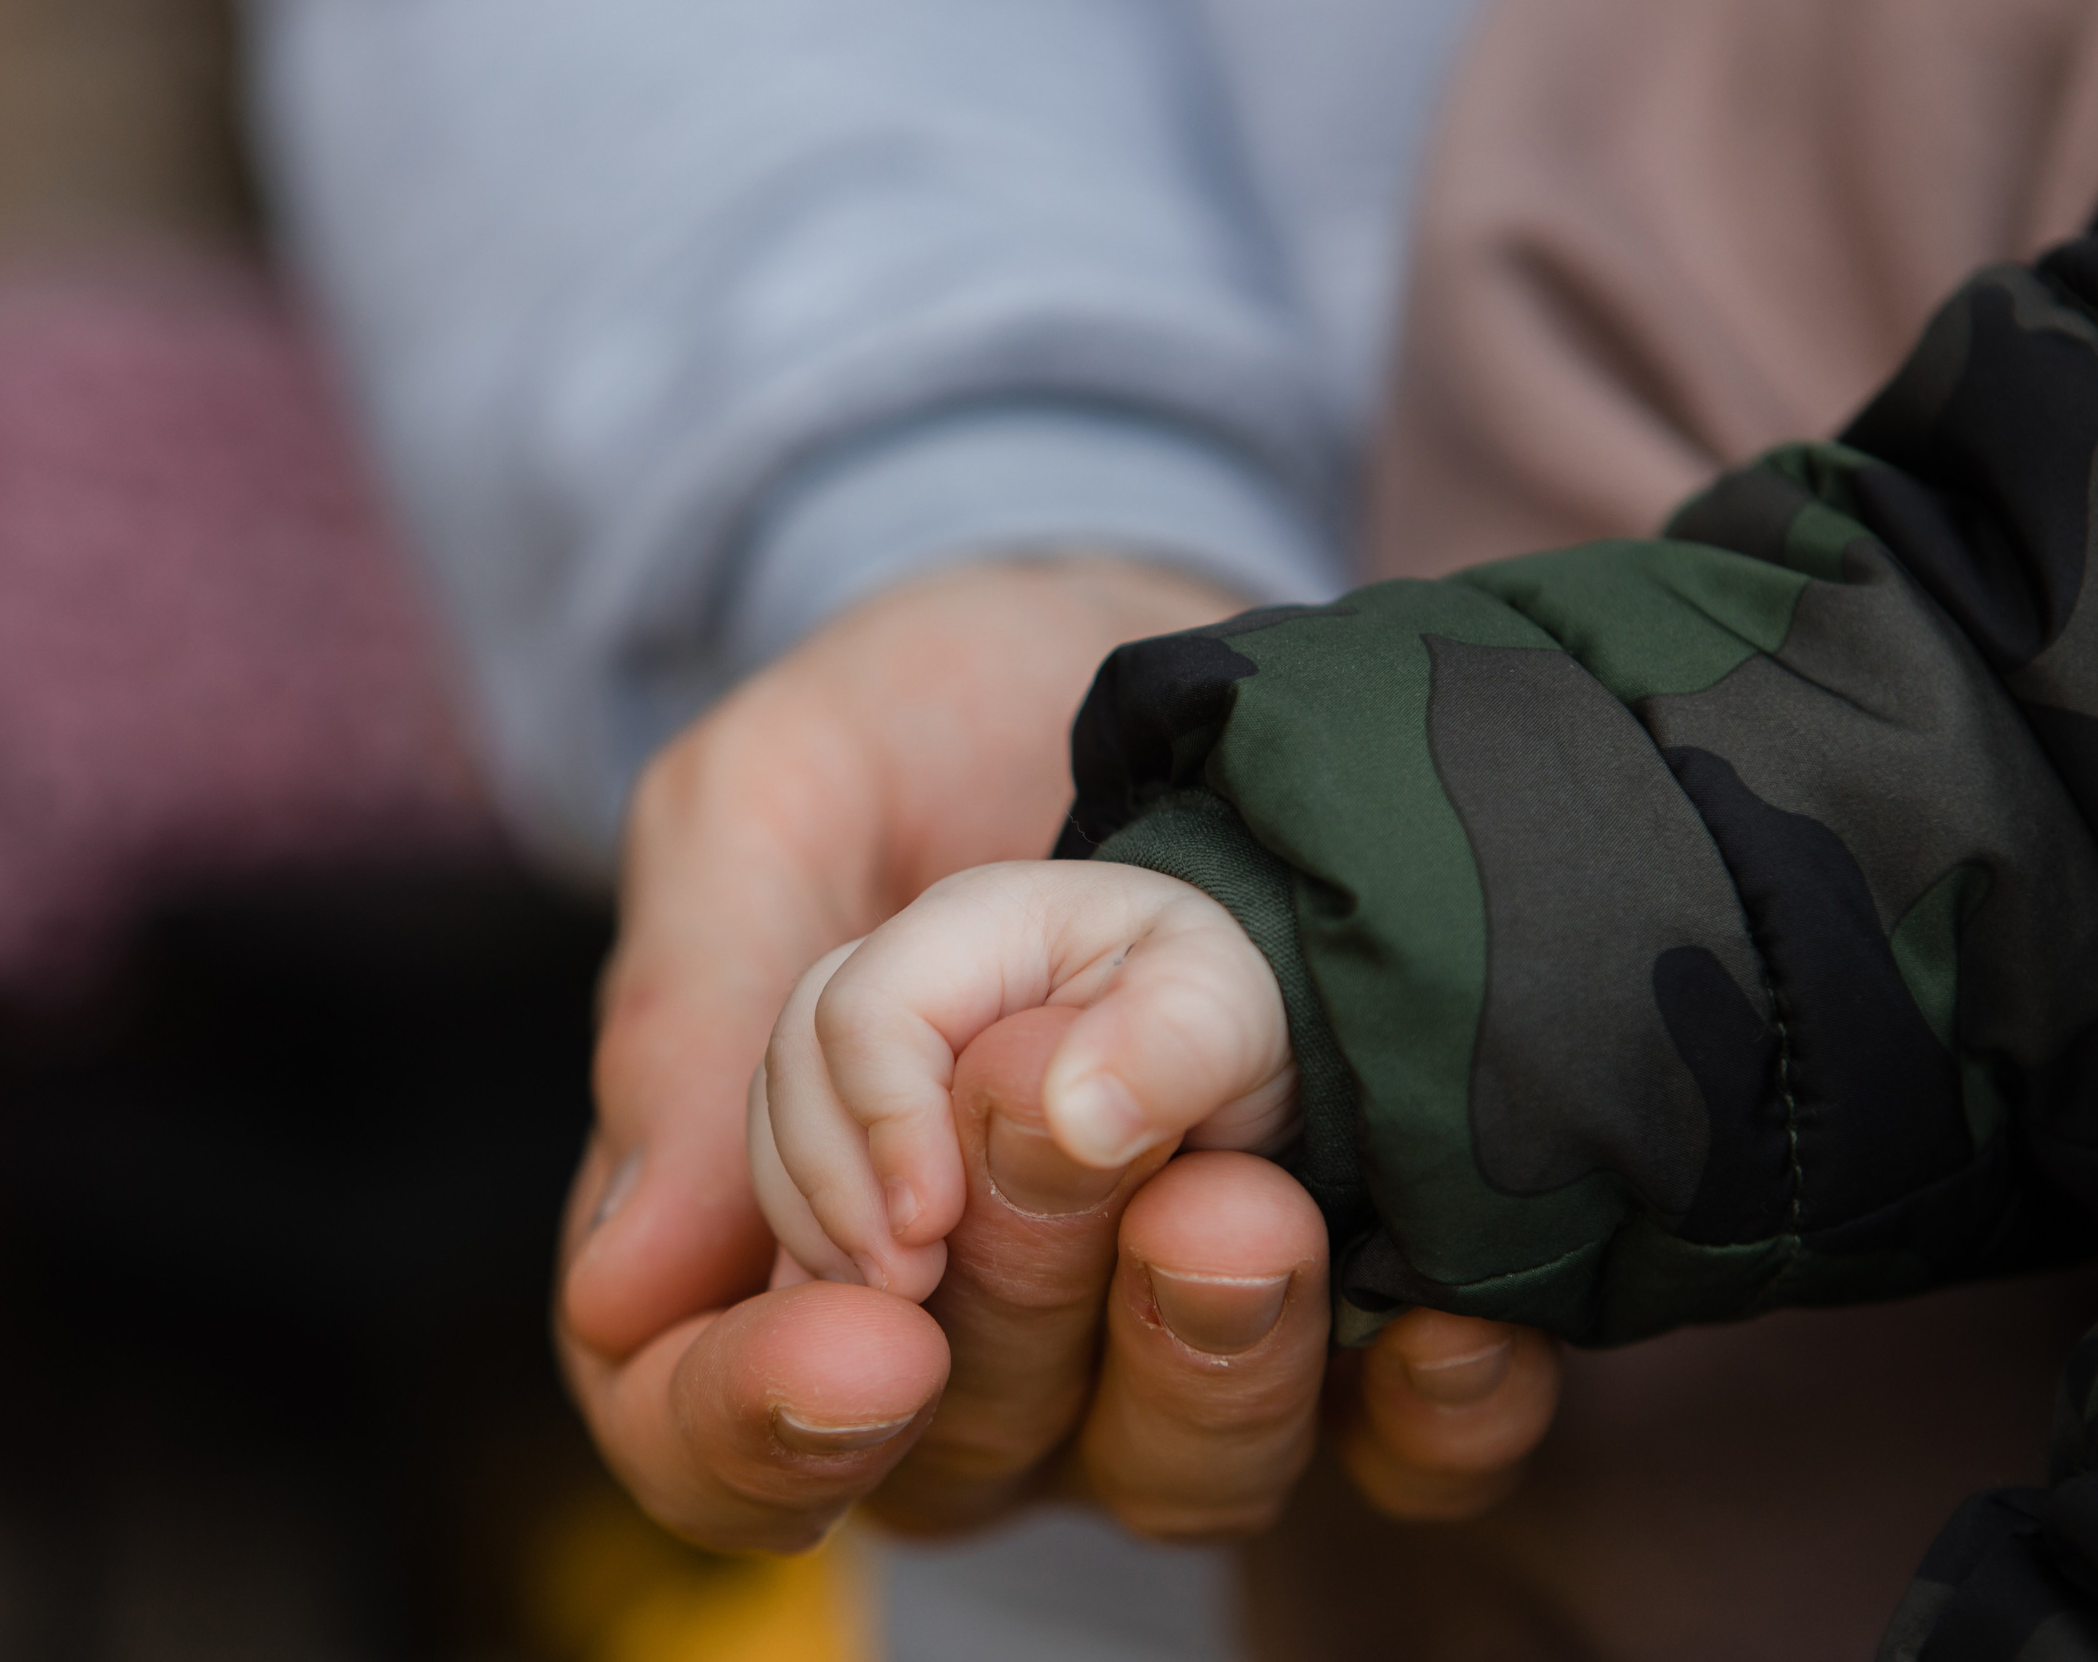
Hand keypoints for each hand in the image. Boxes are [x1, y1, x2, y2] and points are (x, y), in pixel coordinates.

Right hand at [556, 557, 1558, 1549]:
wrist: (1134, 628)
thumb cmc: (923, 718)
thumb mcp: (775, 801)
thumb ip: (700, 1018)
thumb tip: (641, 1284)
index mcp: (787, 1229)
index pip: (714, 1431)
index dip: (761, 1425)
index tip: (876, 1310)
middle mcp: (965, 1321)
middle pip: (956, 1448)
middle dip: (1021, 1304)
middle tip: (1065, 1139)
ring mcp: (1155, 1335)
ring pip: (1166, 1469)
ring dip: (1207, 1356)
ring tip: (1244, 1198)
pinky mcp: (1348, 1312)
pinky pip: (1399, 1449)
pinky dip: (1433, 1411)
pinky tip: (1456, 1324)